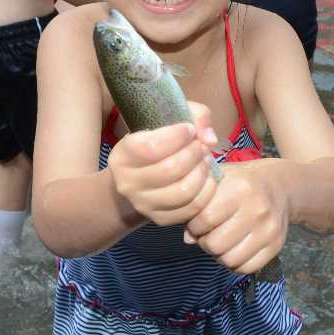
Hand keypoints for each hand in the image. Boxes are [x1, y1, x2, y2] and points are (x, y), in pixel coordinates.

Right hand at [107, 101, 220, 226]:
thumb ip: (193, 115)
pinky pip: (192, 207)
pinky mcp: (160, 219)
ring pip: (184, 191)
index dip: (178, 136)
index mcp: (123, 155)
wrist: (137, 180)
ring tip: (205, 160)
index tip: (189, 129)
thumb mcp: (165, 120)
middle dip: (194, 153)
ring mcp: (143, 204)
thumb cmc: (155, 144)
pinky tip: (206, 177)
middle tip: (201, 146)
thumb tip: (209, 139)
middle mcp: (128, 183)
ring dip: (202, 172)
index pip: (152, 147)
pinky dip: (207, 190)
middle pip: (171, 169)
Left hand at [183, 166, 287, 274]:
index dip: (194, 225)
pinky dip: (236, 264)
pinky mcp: (276, 245)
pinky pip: (247, 268)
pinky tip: (235, 249)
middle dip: (205, 243)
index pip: (205, 219)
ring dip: (220, 255)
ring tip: (222, 242)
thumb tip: (189, 238)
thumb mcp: (217, 183)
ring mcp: (269, 229)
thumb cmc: (238, 184)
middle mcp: (257, 209)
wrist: (276, 186)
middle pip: (216, 244)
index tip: (197, 223)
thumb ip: (198, 205)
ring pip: (230, 260)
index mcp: (239, 189)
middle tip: (208, 235)